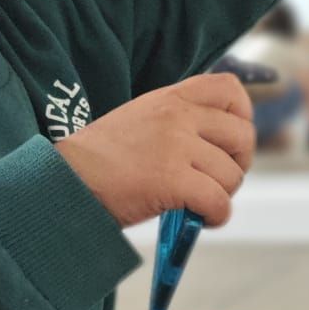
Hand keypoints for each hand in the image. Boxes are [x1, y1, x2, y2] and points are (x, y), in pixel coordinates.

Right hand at [54, 72, 254, 229]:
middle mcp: (177, 116)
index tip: (229, 142)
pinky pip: (218, 202)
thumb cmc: (101, 160)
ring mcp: (175, 146)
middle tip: (217, 180)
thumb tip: (219, 147)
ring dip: (222, 195)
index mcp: (170, 98)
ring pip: (232, 175)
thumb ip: (178, 122)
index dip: (242, 117)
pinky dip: (216, 216)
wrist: (67, 181)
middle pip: (242, 136)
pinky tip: (201, 219)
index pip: (230, 90)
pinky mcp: (172, 179)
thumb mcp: (141, 119)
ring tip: (199, 202)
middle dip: (238, 164)